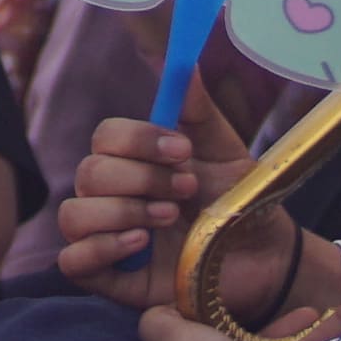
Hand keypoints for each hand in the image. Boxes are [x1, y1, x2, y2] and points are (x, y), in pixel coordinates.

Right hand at [44, 114, 300, 332]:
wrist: (267, 257)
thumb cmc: (243, 202)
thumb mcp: (228, 152)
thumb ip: (200, 110)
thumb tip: (181, 62)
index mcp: (138, 162)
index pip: (105, 137)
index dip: (137, 140)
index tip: (183, 150)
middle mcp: (116, 196)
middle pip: (88, 173)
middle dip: (139, 178)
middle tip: (187, 189)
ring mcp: (110, 237)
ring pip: (73, 214)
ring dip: (121, 212)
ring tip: (168, 218)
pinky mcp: (112, 278)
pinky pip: (72, 262)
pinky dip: (100, 249)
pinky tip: (141, 246)